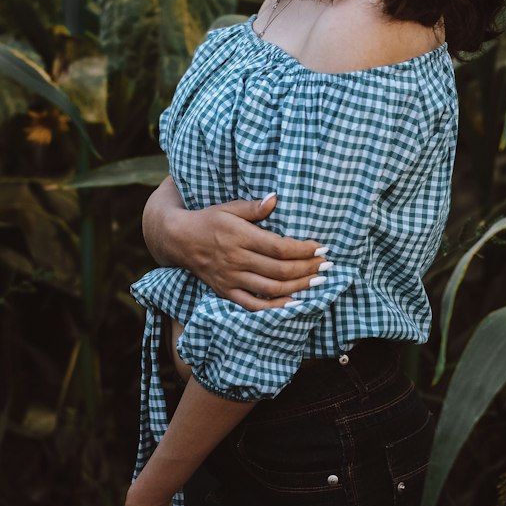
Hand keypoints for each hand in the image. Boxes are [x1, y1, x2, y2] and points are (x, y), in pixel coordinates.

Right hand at [143, 182, 329, 310]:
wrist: (179, 240)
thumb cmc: (208, 220)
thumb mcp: (229, 207)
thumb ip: (254, 207)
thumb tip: (276, 198)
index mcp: (241, 236)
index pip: (280, 247)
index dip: (304, 249)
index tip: (322, 248)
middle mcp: (237, 259)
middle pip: (280, 270)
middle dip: (308, 268)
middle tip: (327, 266)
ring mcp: (231, 278)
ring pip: (271, 288)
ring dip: (298, 287)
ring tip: (318, 282)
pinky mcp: (226, 291)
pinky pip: (253, 304)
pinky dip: (274, 307)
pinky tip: (293, 303)